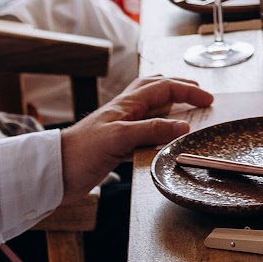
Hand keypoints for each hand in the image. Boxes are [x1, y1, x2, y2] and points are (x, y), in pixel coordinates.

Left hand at [58, 75, 213, 193]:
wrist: (54, 173)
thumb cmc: (81, 152)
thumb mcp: (119, 137)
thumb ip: (151, 130)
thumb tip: (183, 126)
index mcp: (127, 104)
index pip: (164, 88)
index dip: (187, 90)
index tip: (208, 99)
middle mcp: (125, 112)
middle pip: (156, 90)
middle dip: (179, 88)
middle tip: (199, 94)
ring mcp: (120, 129)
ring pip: (151, 111)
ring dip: (169, 108)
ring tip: (185, 112)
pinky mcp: (115, 148)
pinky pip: (143, 135)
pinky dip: (157, 135)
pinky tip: (163, 143)